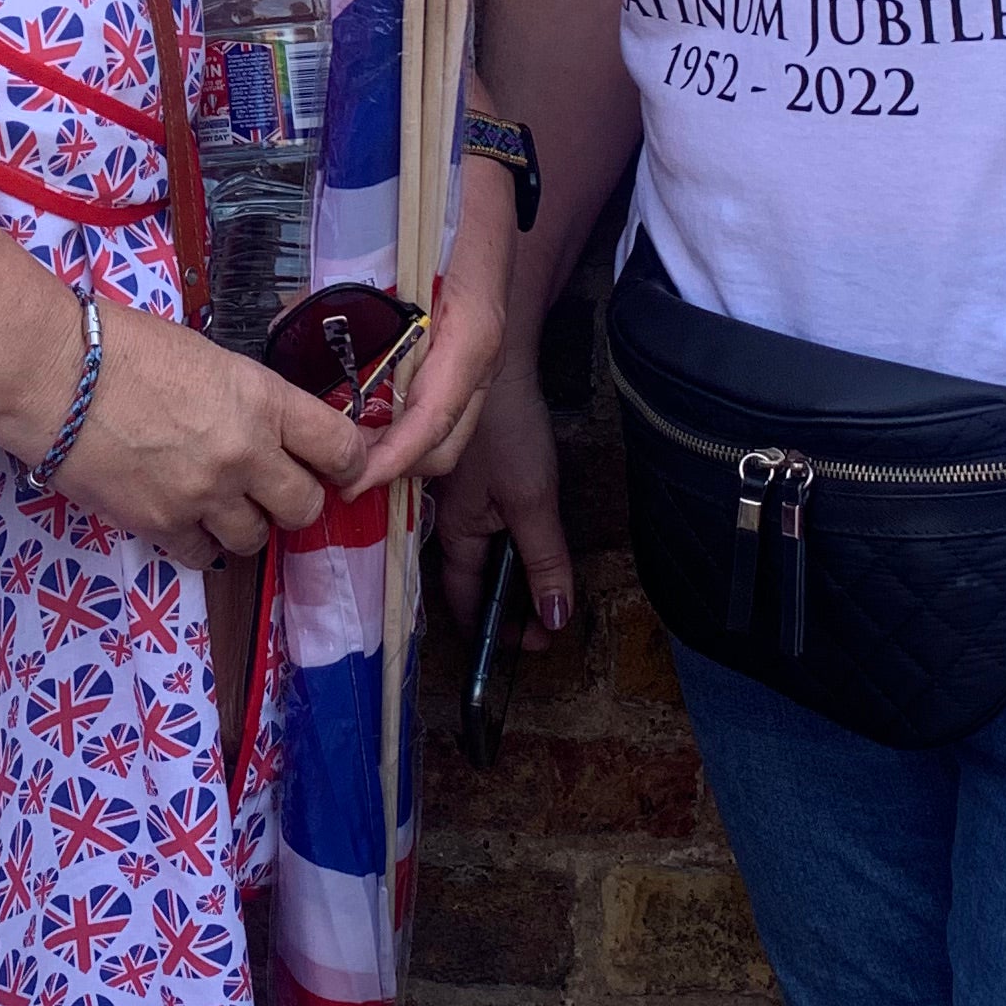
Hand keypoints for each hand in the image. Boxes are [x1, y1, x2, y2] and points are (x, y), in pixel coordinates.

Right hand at [47, 297, 364, 567]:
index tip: (336, 466)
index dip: (347, 462)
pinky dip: (196, 539)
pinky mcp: (160, 526)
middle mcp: (245, 454)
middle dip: (293, 499)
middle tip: (270, 486)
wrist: (53, 373)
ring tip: (216, 499)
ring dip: (244, 523)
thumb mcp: (208, 357)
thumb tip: (271, 427)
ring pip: (255, 539)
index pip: (341, 448)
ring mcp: (203, 496)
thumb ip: (249, 398)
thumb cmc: (123, 346)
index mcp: (262, 399)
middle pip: (306, 507)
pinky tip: (179, 513)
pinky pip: (201, 553)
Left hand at [350, 122, 515, 502]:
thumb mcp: (387, 227)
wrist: (473, 135)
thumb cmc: (434, 176)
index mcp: (470, 323)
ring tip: (340, 450)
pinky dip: (404, 414)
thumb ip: (341, 284)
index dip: (392, 457)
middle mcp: (481, 343)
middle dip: (392, 466)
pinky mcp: (470, 333)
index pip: (436, 415)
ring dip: (397, 446)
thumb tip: (285, 329)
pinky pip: (441, 394)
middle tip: (330, 470)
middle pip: (445, 438)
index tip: (349, 480)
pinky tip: (360, 408)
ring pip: (446, 424)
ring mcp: (481, 341)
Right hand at [430, 351, 574, 649]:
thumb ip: (543, 561)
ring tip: (547, 591)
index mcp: (456, 532)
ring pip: (485, 552)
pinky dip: (512, 544)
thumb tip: (553, 619)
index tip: (534, 644)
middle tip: (548, 623)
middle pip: (475, 580)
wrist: (499, 360)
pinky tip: (532, 542)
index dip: (494, 631)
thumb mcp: (532, 501)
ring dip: (514, 576)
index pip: (466, 600)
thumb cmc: (507, 431)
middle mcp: (451, 519)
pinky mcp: (476, 476)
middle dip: (509, 606)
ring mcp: (461, 496)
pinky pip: (491, 525)